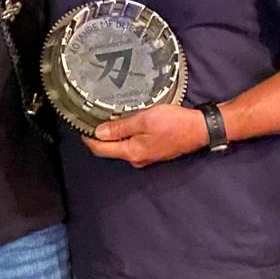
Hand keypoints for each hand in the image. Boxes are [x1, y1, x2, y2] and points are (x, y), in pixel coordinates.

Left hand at [84, 104, 208, 167]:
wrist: (200, 129)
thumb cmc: (174, 123)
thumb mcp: (144, 120)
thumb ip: (121, 127)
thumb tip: (99, 133)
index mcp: (132, 152)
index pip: (101, 149)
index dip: (88, 139)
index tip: (80, 126)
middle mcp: (137, 159)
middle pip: (110, 150)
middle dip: (98, 137)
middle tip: (90, 119)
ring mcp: (146, 157)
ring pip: (122, 148)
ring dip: (112, 136)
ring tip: (105, 119)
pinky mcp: (154, 152)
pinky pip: (133, 145)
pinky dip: (125, 137)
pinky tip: (125, 125)